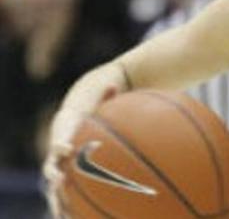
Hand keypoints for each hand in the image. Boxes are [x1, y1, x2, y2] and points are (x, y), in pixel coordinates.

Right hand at [42, 87, 117, 217]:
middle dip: (55, 174)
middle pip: (52, 165)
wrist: (78, 115)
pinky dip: (67, 206)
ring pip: (55, 185)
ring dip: (58, 197)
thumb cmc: (93, 107)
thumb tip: (114, 84)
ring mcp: (60, 166)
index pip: (59, 138)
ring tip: (61, 212)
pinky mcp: (66, 176)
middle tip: (61, 181)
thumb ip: (105, 95)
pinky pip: (66, 194)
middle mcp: (58, 151)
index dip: (61, 143)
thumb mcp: (98, 99)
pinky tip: (73, 218)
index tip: (66, 149)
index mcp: (64, 131)